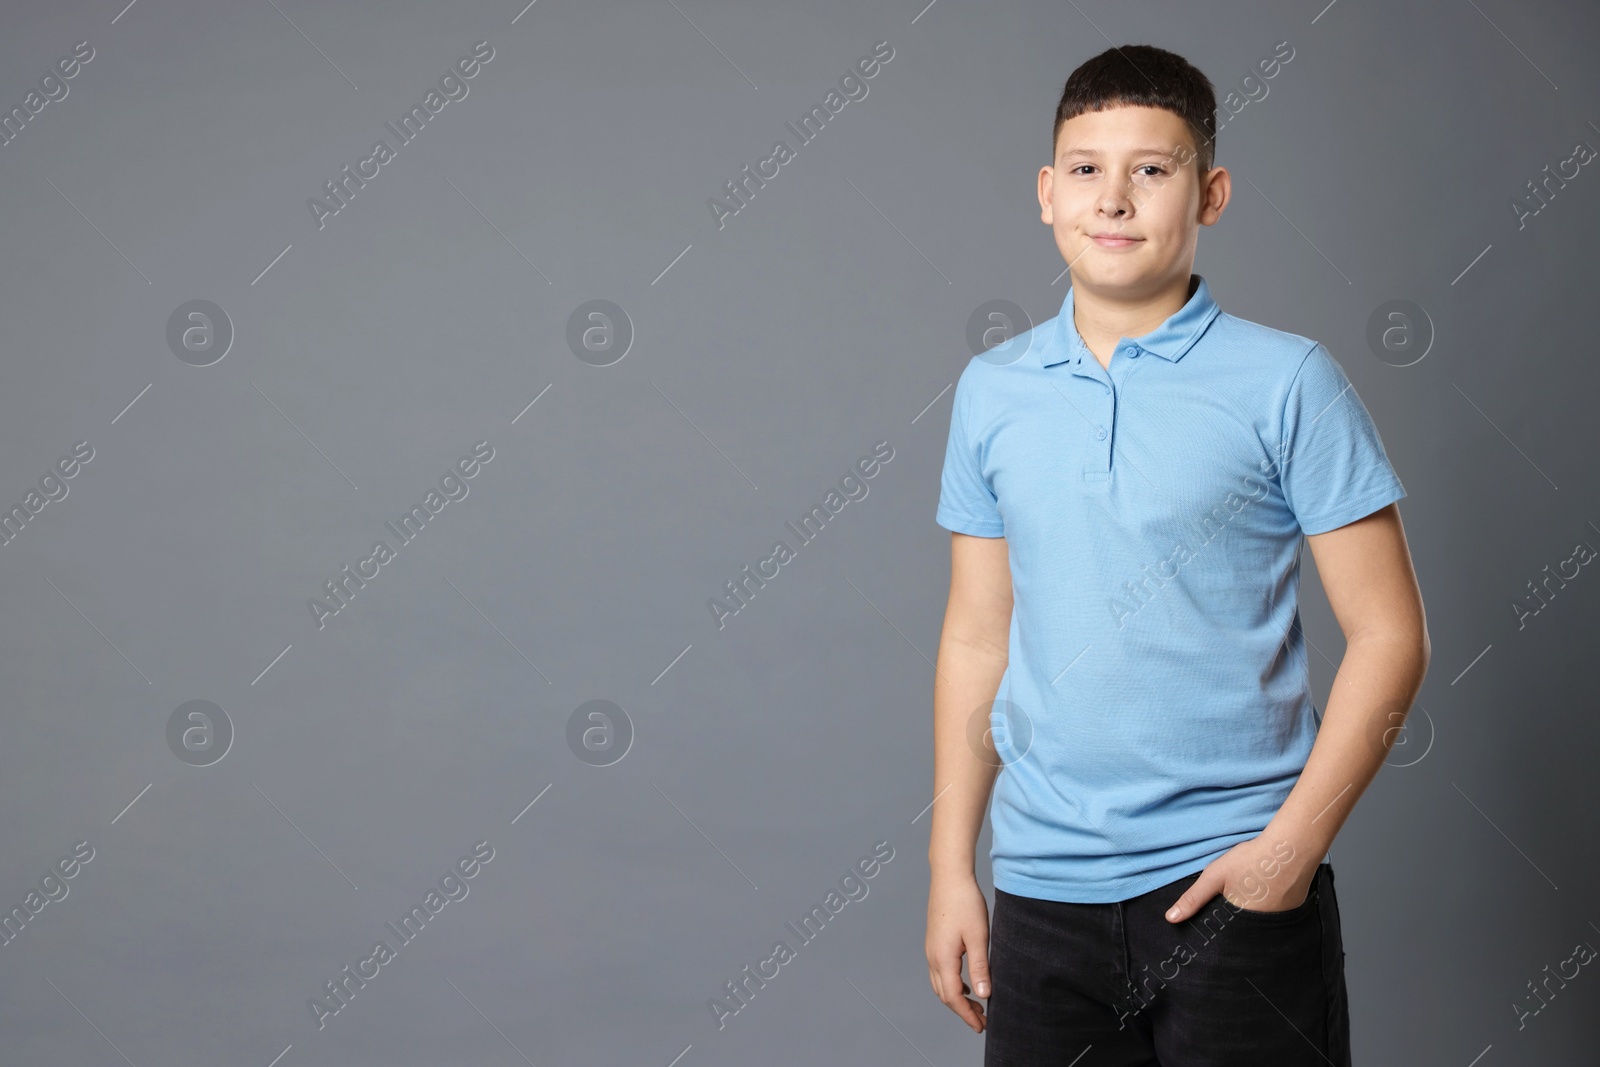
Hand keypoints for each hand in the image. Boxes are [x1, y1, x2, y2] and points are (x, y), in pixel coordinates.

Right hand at [925, 872, 990, 1032]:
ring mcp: (931, 949)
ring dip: (956, 998)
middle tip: (982, 1020)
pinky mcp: (934, 941)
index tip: (981, 1026)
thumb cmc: (965, 902)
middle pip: (944, 994)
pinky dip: (951, 984)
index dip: (967, 1015)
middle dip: (962, 1010)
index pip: (953, 997)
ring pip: (940, 984)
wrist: (949, 876)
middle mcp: (933, 957)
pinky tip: (966, 982)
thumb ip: (980, 968)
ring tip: (976, 1004)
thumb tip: (983, 996)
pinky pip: (939, 972)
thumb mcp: (978, 937)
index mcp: (943, 958)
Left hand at [1161, 834, 1312, 921]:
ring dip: (1253, 916)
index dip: (1217, 931)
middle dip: (1234, 924)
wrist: (1291, 848)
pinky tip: (1266, 892)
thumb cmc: (1250, 860)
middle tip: (1234, 901)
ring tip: (1249, 895)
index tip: (1212, 924)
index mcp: (1241, 923)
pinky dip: (1268, 909)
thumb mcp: (1215, 876)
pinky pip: (1275, 917)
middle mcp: (1262, 929)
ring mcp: (1281, 921)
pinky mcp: (1293, 912)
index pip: (1225, 938)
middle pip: (1243, 932)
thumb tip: (1170, 919)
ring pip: (1260, 925)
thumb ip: (1193, 899)